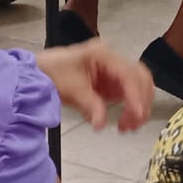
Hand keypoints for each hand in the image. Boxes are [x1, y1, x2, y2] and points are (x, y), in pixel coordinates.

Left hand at [35, 40, 154, 130]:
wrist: (41, 72)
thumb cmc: (54, 73)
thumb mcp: (71, 89)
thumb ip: (89, 105)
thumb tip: (101, 124)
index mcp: (104, 55)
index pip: (128, 74)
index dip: (136, 94)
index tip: (137, 114)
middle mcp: (113, 60)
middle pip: (140, 77)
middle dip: (141, 101)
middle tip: (134, 124)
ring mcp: (114, 71)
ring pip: (139, 86)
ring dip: (138, 106)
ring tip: (128, 127)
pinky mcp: (112, 83)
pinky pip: (129, 94)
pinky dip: (131, 109)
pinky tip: (124, 123)